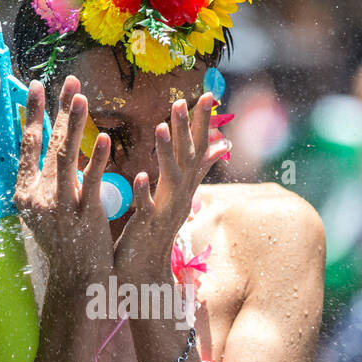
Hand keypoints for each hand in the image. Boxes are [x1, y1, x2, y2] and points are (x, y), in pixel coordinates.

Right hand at [13, 76, 113, 287]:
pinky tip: (102, 138)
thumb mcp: (46, 213)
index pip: (27, 146)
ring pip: (65, 158)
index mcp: (25, 194)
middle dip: (58, 109)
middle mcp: (37, 198)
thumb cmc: (66, 244)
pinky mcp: (84, 216)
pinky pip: (91, 182)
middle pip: (47, 144)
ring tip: (81, 97)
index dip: (33, 114)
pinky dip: (95, 159)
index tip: (37, 86)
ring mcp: (59, 208)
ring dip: (73, 125)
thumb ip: (47, 183)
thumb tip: (53, 150)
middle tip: (69, 80)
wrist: (78, 280)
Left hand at [113, 92, 229, 280]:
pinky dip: (144, 192)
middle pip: (188, 156)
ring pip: (170, 177)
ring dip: (167, 152)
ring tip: (161, 127)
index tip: (208, 94)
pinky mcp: (147, 226)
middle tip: (183, 100)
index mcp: (183, 183)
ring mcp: (165, 210)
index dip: (203, 121)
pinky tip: (140, 176)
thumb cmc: (159, 226)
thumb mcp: (181, 192)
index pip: (198, 146)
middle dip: (186, 128)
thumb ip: (198, 166)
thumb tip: (221, 145)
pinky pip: (147, 207)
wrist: (146, 267)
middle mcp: (180, 194)